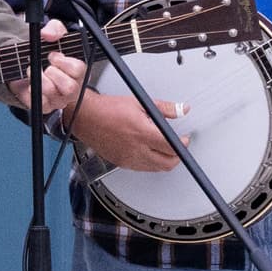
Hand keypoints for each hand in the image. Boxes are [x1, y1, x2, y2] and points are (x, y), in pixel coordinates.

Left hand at [31, 25, 90, 124]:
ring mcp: (59, 99)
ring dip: (40, 80)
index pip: (79, 70)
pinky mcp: (44, 106)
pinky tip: (31, 82)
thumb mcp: (54, 35)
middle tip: (46, 66)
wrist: (29, 65)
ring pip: (53, 94)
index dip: (64, 62)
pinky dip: (32, 90)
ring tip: (34, 71)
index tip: (52, 55)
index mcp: (78, 71)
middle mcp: (71, 88)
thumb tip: (48, 34)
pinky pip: (40, 103)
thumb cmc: (48, 53)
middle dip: (54, 73)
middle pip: (70, 87)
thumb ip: (54, 29)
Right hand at [60, 73, 185, 175]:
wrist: (86, 117)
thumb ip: (165, 108)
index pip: (171, 147)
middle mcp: (136, 149)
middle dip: (177, 156)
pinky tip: (149, 151)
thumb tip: (182, 109)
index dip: (183, 144)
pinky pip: (143, 168)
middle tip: (178, 145)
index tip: (185, 139)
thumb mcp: (140, 102)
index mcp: (142, 132)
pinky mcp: (122, 163)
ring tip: (163, 147)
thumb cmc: (109, 109)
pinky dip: (150, 162)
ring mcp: (128, 159)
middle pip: (167, 163)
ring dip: (164, 160)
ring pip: (156, 168)